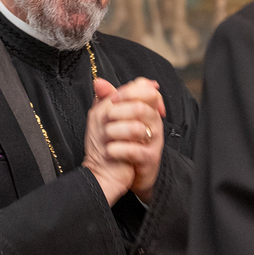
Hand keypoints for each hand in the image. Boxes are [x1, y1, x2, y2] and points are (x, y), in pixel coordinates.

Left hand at [90, 77, 165, 202]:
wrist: (118, 173)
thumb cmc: (118, 141)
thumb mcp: (111, 117)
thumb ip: (108, 98)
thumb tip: (98, 81)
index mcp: (148, 109)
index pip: (149, 91)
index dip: (128, 92)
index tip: (112, 99)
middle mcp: (154, 123)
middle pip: (141, 108)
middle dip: (117, 112)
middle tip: (106, 119)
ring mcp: (154, 141)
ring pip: (137, 129)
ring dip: (114, 131)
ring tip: (106, 137)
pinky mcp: (149, 159)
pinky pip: (133, 150)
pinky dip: (116, 149)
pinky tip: (109, 151)